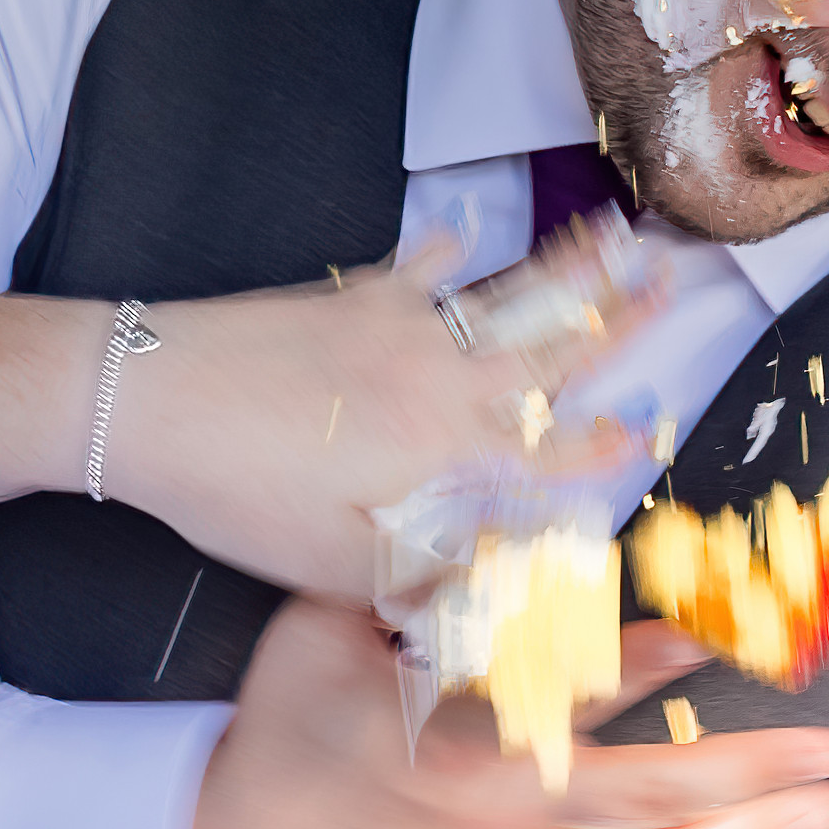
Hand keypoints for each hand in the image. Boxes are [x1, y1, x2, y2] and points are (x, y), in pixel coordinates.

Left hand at [107, 239, 667, 591]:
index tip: (648, 436)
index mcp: (447, 449)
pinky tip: (461, 231)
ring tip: (616, 234)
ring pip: (504, 291)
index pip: (551, 449)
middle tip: (678, 282)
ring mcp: (395, 325)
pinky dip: (444, 248)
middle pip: (553, 343)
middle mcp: (439, 377)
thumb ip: (418, 578)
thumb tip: (487, 597)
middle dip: (622, 317)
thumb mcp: (334, 565)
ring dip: (566, 263)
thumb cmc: (240, 493)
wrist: (150, 399)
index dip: (604, 449)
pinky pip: (413, 264)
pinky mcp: (345, 297)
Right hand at [187, 607, 828, 828]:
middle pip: (657, 812)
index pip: (582, 715)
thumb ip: (432, 593)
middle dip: (756, 785)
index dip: (658, 682)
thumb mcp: (337, 638)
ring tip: (821, 807)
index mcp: (459, 763)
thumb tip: (526, 545)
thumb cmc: (280, 739)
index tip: (721, 649)